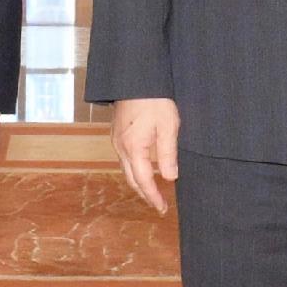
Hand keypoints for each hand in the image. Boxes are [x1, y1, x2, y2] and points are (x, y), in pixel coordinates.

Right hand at [111, 96, 181, 215]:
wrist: (136, 78)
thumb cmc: (154, 99)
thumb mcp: (168, 126)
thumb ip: (168, 154)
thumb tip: (170, 177)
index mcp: (134, 148)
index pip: (143, 180)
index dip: (153, 196)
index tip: (162, 208)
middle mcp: (121, 147)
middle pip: (131, 178)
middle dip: (144, 194)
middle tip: (158, 205)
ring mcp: (117, 140)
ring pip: (126, 169)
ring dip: (139, 182)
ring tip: (152, 190)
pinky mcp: (117, 133)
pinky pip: (124, 158)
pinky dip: (134, 169)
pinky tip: (143, 168)